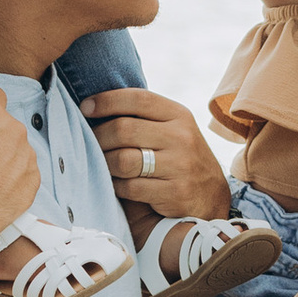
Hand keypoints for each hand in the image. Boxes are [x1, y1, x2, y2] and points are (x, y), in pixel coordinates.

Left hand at [81, 89, 229, 221]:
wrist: (212, 197)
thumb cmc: (179, 158)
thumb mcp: (173, 130)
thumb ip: (144, 118)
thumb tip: (96, 105)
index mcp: (179, 115)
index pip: (138, 99)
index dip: (107, 100)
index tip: (85, 107)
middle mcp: (182, 137)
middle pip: (124, 130)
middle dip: (98, 136)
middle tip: (89, 142)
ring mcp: (180, 165)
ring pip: (123, 160)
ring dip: (104, 163)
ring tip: (101, 164)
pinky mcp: (175, 192)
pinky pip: (130, 187)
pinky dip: (116, 186)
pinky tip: (116, 184)